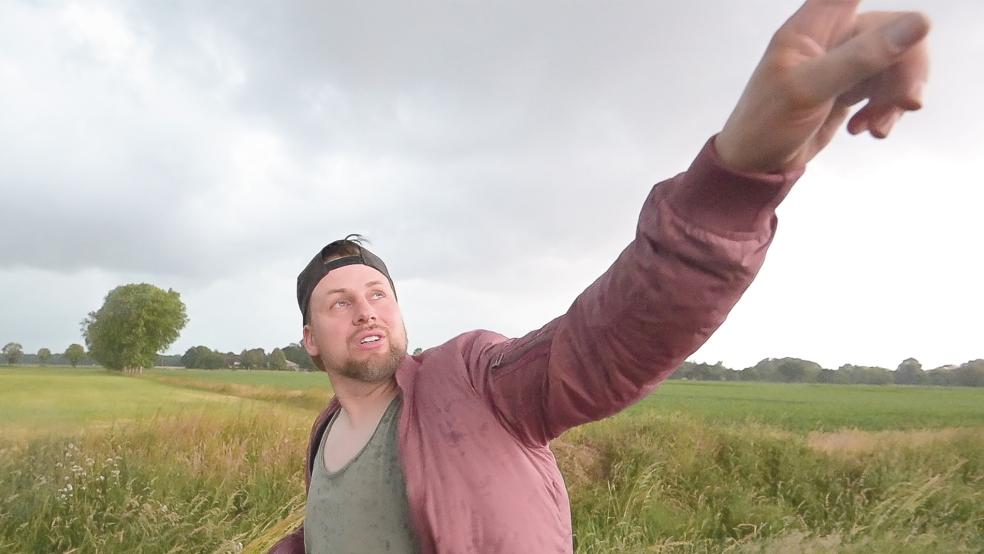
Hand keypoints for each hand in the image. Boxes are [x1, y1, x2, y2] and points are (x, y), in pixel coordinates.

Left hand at [714, 0, 929, 172]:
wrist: (755, 166)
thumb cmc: (767, 123)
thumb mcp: (812, 89)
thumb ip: (863, 56)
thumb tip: (920, 23)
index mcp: (813, 24)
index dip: (886, 15)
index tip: (912, 25)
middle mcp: (831, 36)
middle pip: (893, 30)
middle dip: (907, 66)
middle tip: (909, 103)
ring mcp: (842, 62)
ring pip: (895, 61)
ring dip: (896, 96)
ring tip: (877, 128)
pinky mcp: (850, 88)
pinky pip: (886, 87)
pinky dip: (885, 110)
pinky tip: (866, 130)